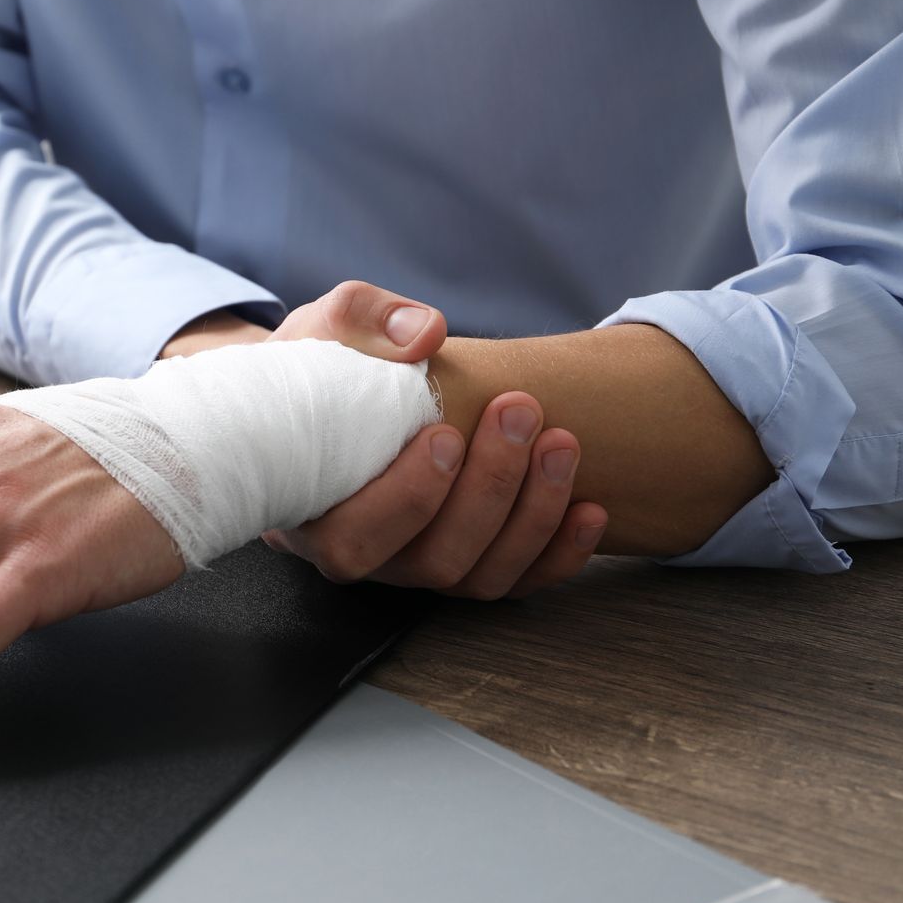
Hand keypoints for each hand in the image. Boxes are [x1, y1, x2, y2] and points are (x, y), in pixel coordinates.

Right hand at [262, 282, 606, 599]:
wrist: (330, 398)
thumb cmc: (318, 368)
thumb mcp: (322, 330)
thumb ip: (361, 320)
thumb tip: (425, 333)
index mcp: (311, 512)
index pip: (353, 542)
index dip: (407, 499)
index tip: (446, 433)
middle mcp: (365, 553)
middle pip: (433, 561)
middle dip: (490, 490)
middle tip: (519, 412)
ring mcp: (418, 565)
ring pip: (480, 577)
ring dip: (533, 516)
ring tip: (563, 443)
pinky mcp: (467, 562)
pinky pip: (517, 582)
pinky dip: (560, 555)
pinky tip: (591, 509)